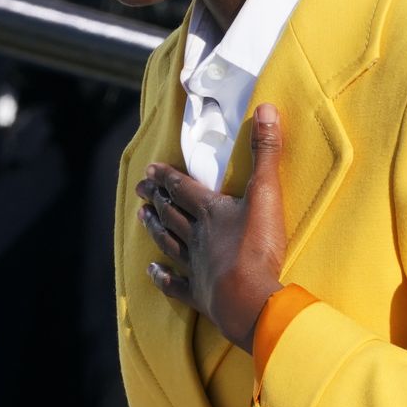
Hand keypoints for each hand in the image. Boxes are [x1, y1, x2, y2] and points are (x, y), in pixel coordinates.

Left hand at [136, 102, 287, 351]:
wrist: (249, 298)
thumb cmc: (257, 246)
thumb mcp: (266, 193)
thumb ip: (266, 152)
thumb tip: (266, 108)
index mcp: (210, 211)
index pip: (183, 188)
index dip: (167, 177)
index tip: (149, 169)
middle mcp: (196, 236)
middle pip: (172, 213)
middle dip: (157, 199)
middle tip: (140, 189)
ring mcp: (195, 266)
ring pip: (169, 242)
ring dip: (155, 229)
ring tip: (142, 217)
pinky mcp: (199, 293)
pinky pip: (176, 284)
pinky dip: (162, 277)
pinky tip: (152, 272)